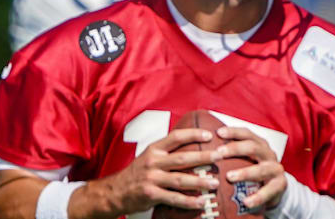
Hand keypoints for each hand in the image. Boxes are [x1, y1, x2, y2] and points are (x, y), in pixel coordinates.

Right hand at [107, 128, 221, 213]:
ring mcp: (152, 179)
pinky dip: (188, 201)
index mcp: (154, 150)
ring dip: (200, 182)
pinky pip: (174, 198)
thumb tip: (192, 143)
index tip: (209, 135)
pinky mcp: (151, 195)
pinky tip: (201, 201)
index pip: (176, 137)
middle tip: (219, 156)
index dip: (193, 134)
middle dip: (203, 156)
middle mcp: (153, 163)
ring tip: (215, 182)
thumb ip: (167, 151)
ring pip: (181, 180)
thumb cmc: (136, 173)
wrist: (114, 192)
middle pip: (183, 158)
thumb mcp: (149, 156)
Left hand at [216, 127, 285, 209]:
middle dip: (236, 149)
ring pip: (262, 168)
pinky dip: (258, 197)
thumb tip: (205, 150)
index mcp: (259, 144)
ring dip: (245, 172)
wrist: (275, 188)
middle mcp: (269, 153)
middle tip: (219, 153)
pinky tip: (246, 202)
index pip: (247, 134)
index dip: (233, 132)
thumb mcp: (246, 159)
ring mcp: (276, 168)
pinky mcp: (280, 184)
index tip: (218, 133)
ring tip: (229, 177)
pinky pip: (270, 190)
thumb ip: (231, 155)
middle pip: (253, 147)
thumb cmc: (254, 170)